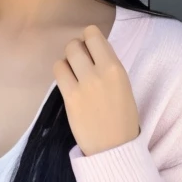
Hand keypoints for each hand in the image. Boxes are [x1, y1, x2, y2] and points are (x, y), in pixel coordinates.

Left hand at [53, 24, 139, 156]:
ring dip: (67, 61)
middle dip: (76, 50)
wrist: (114, 146)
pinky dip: (62, 73)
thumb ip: (108, 66)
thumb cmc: (122, 117)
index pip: (94, 35)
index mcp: (116, 68)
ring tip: (74, 74)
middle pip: (76, 44)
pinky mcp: (70, 97)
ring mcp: (83, 84)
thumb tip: (91, 52)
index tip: (90, 48)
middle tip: (80, 63)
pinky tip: (68, 83)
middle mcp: (99, 72)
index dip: (89, 39)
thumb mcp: (123, 86)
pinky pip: (58, 71)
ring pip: (65, 55)